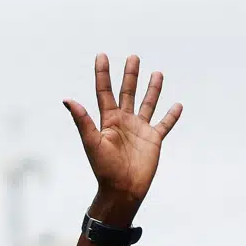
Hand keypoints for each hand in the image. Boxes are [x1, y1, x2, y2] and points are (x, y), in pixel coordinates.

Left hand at [64, 54, 181, 226]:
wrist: (122, 189)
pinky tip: (177, 105)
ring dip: (152, 89)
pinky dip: (171, 115)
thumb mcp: (91, 142)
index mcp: (108, 120)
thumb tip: (67, 100)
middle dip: (130, 75)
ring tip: (157, 73)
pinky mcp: (153, 140)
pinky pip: (164, 124)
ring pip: (147, 104)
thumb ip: (82, 120)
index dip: (103, 74)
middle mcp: (124, 122)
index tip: (101, 55)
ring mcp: (139, 130)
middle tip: (133, 57)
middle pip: (127, 93)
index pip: (104, 92)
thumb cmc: (104, 168)